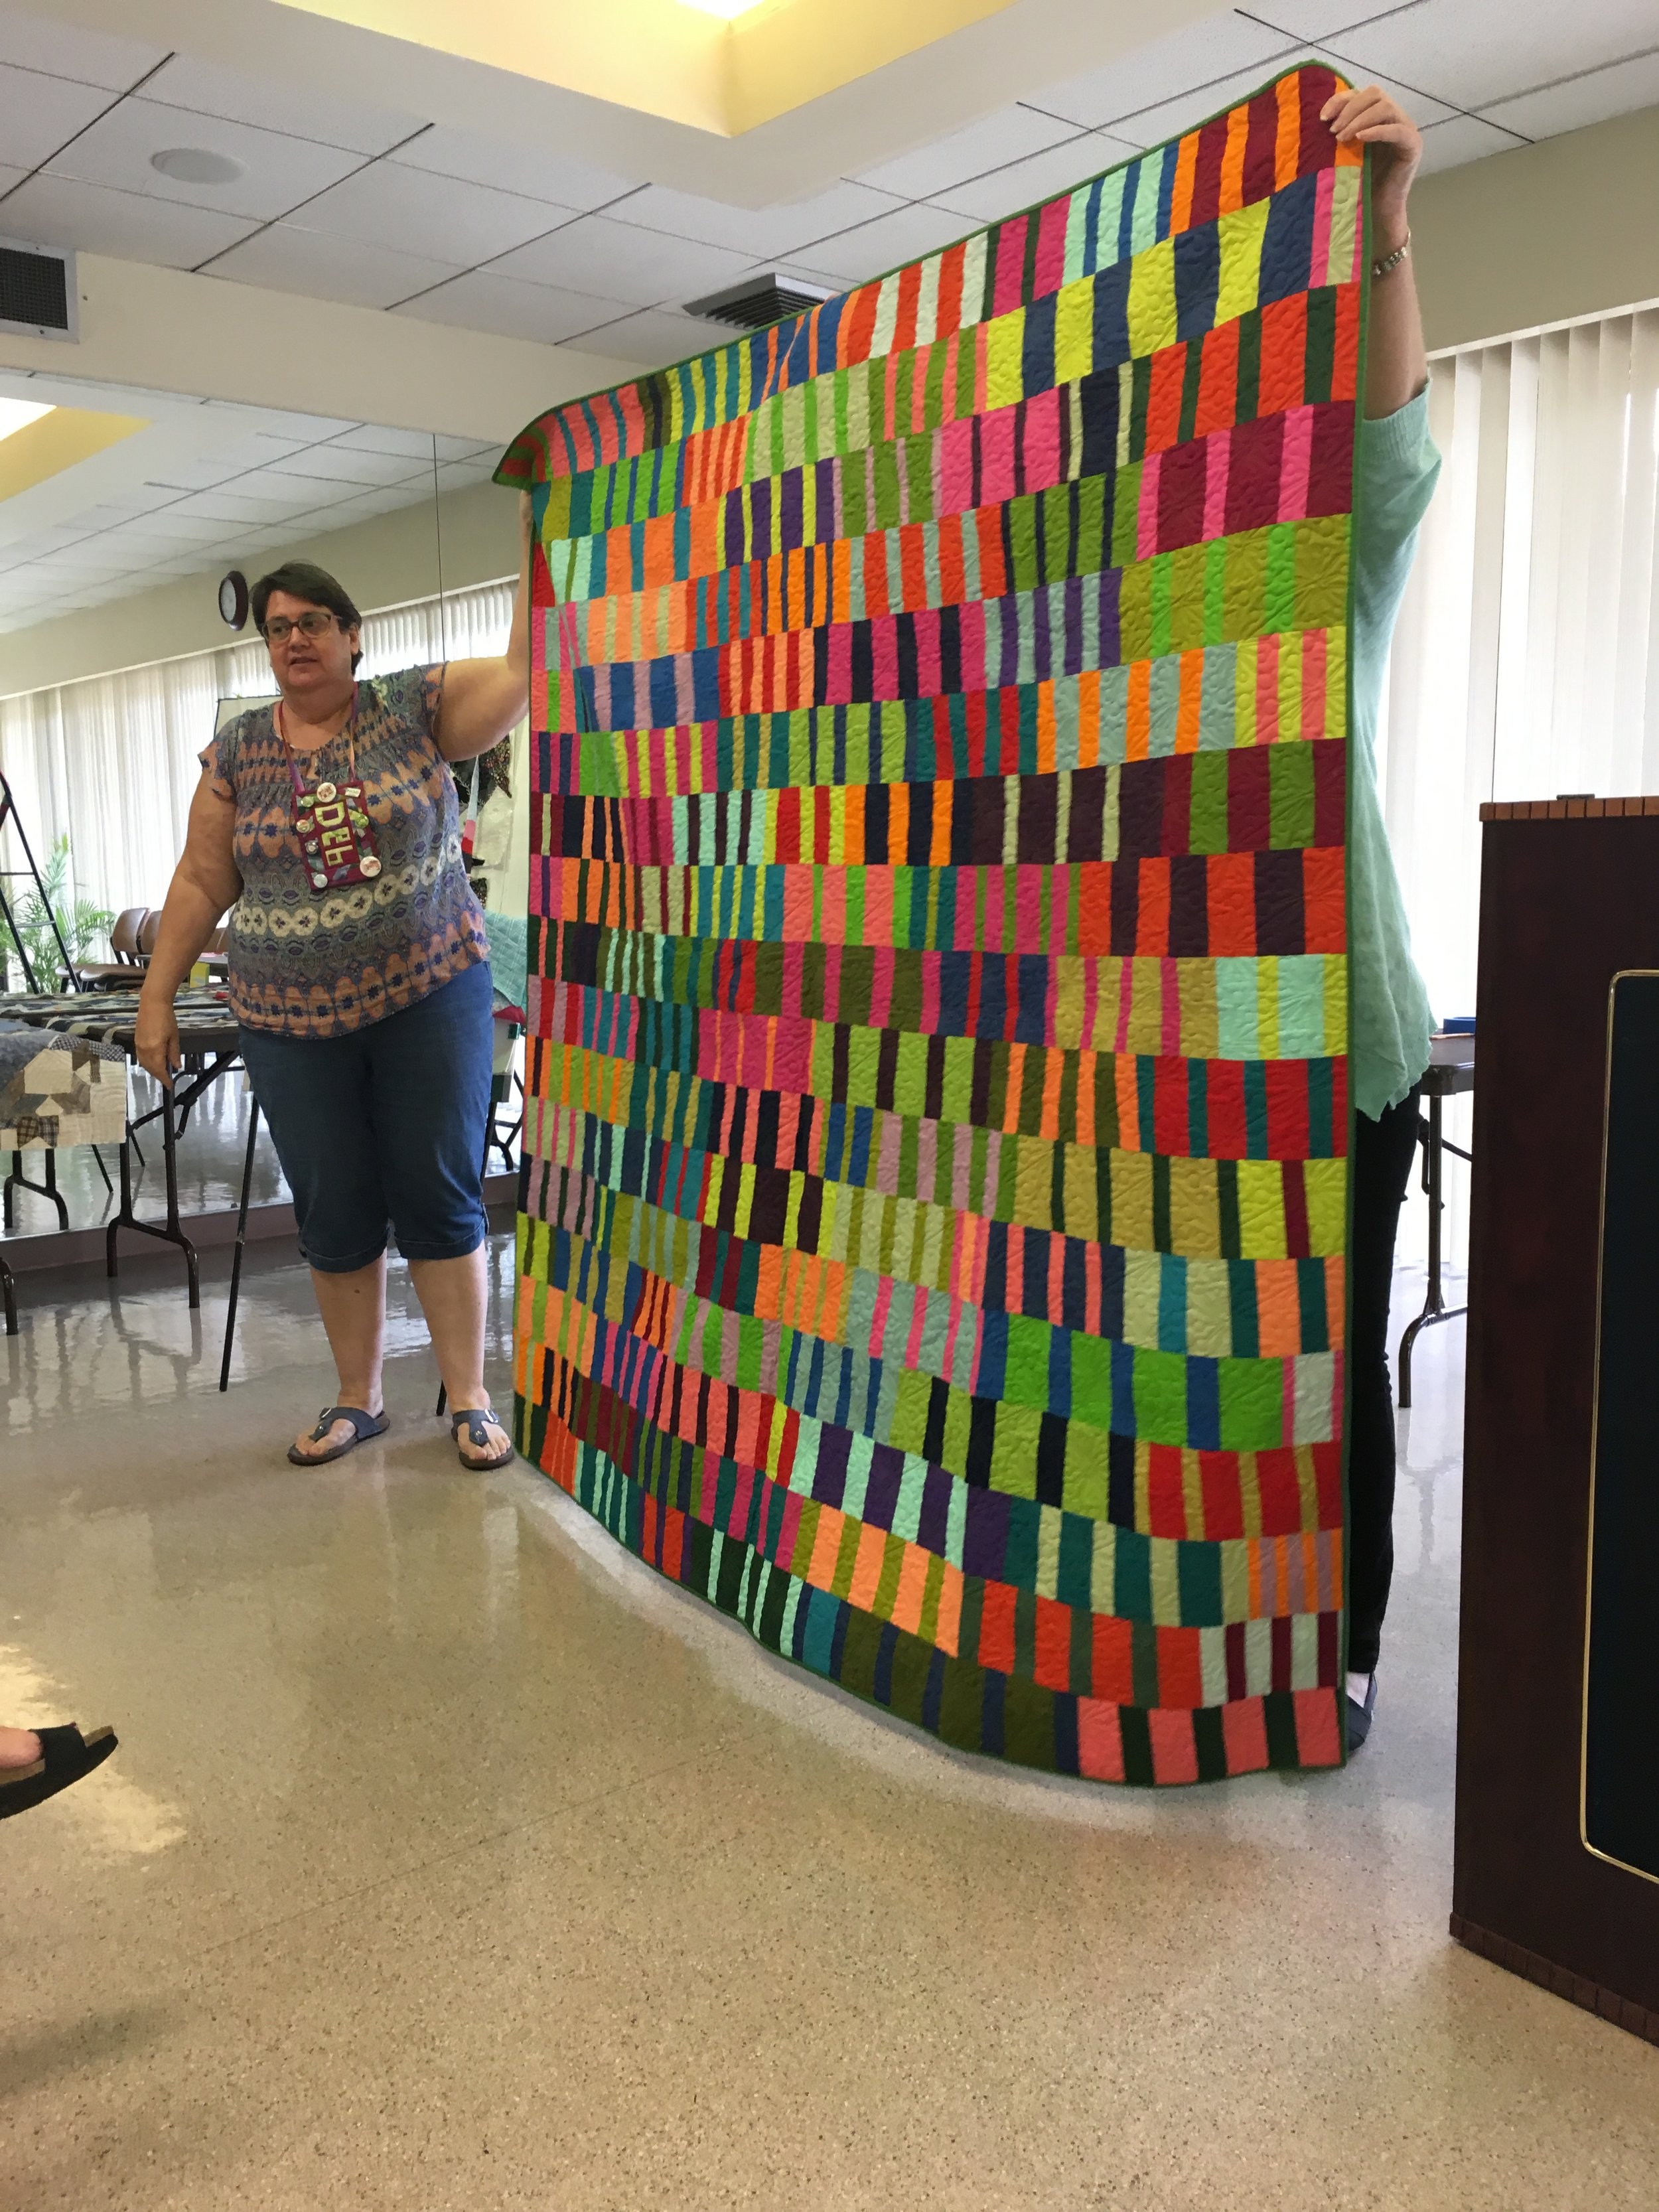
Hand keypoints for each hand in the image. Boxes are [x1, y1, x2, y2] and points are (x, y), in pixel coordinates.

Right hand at [134, 992, 180, 1089]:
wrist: (152, 1003)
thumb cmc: (167, 1019)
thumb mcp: (174, 1037)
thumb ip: (174, 1053)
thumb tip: (176, 1066)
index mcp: (154, 1050)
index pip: (159, 1070)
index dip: (164, 1079)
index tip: (170, 1086)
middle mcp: (143, 1050)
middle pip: (150, 1068)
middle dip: (158, 1075)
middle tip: (167, 1079)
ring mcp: (138, 1045)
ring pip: (144, 1063)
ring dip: (152, 1070)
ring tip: (162, 1071)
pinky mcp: (136, 1040)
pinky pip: (141, 1057)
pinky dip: (147, 1063)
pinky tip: (154, 1061)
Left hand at [1322, 84, 1421, 251]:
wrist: (1373, 215)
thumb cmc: (1353, 186)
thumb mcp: (1340, 154)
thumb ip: (1336, 134)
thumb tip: (1314, 118)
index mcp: (1376, 117)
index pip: (1361, 94)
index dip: (1340, 100)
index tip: (1321, 118)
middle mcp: (1393, 119)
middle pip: (1375, 93)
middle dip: (1349, 109)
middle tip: (1332, 131)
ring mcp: (1405, 130)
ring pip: (1385, 107)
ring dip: (1359, 119)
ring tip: (1341, 138)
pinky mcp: (1412, 146)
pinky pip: (1397, 130)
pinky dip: (1377, 131)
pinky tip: (1359, 139)